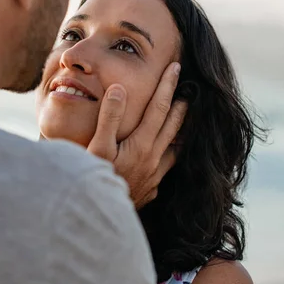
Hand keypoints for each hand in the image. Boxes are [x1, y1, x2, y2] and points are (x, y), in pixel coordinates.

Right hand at [87, 62, 187, 209]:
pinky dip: (170, 157)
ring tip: (185, 122)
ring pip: (174, 149)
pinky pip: (166, 169)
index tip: (176, 68)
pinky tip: (165, 158)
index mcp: (142, 144)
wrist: (98, 215)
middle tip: (188, 89)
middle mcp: (153, 159)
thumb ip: (110, 116)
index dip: (167, 86)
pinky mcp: (151, 190)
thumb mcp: (98, 145)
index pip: (159, 108)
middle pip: (172, 126)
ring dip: (180, 132)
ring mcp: (154, 176)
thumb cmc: (95, 177)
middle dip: (180, 104)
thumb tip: (120, 88)